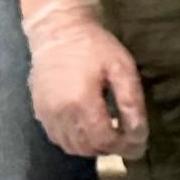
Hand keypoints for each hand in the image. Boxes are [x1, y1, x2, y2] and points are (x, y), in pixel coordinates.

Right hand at [24, 0, 147, 158]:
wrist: (58, 31)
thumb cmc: (94, 46)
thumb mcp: (121, 68)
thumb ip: (130, 102)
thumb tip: (138, 134)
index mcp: (81, 102)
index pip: (104, 140)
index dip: (125, 147)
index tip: (139, 145)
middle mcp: (59, 113)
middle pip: (89, 148)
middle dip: (112, 149)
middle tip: (128, 140)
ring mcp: (46, 114)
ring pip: (73, 147)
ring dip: (94, 148)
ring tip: (111, 135)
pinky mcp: (39, 112)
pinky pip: (59, 139)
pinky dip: (77, 142)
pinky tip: (90, 130)